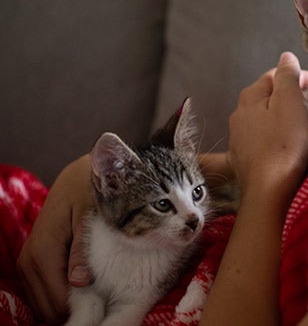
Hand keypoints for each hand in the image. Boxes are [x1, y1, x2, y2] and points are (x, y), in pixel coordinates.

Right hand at [17, 155, 93, 324]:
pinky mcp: (33, 259)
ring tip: (93, 301)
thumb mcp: (90, 218)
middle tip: (99, 308)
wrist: (80, 175)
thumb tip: (78, 282)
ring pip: (41, 301)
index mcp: (43, 250)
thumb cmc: (90, 193)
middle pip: (46, 305)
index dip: (78, 308)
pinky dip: (58, 295)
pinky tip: (80, 292)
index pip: (56, 297)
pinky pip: (41, 289)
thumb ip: (83, 251)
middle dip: (70, 310)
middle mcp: (29, 258)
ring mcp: (28, 260)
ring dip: (63, 305)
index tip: (102, 309)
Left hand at [227, 52, 307, 205]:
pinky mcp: (242, 160)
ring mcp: (238, 138)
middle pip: (267, 96)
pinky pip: (259, 141)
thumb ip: (287, 76)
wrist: (269, 191)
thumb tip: (286, 57)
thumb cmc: (284, 145)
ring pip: (262, 119)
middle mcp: (239, 114)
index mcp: (250, 97)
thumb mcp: (290, 103)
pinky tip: (282, 146)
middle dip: (288, 97)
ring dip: (279, 118)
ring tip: (300, 126)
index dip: (298, 77)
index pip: (275, 75)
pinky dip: (271, 137)